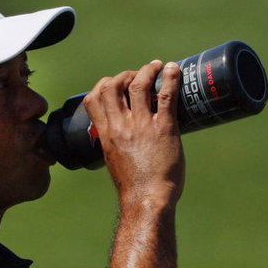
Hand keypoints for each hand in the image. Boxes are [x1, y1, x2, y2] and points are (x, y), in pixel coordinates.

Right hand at [83, 61, 186, 205]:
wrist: (147, 200)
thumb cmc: (133, 186)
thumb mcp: (114, 160)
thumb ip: (114, 143)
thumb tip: (122, 137)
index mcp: (106, 135)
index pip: (93, 99)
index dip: (103, 84)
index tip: (116, 84)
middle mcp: (120, 126)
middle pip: (113, 85)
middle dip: (125, 74)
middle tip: (138, 75)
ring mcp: (141, 126)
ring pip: (138, 85)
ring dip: (147, 70)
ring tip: (156, 66)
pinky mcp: (164, 128)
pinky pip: (165, 95)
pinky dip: (170, 78)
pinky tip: (173, 70)